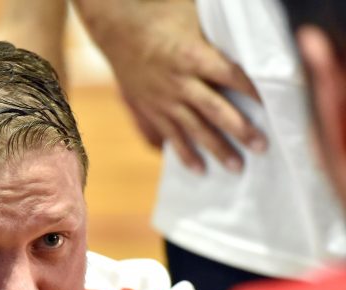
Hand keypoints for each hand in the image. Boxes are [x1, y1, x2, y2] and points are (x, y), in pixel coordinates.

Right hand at [85, 0, 267, 171]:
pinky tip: (200, 169)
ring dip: (217, 149)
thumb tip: (251, 39)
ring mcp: (163, 99)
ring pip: (194, 129)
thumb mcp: (192, 17)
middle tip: (262, 147)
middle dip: (240, 130)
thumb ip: (218, 35)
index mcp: (192, 56)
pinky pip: (170, 135)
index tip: (273, 107)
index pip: (231, 76)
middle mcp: (178, 82)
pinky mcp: (151, 109)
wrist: (117, 31)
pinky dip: (185, 153)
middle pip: (215, 110)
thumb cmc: (160, 18)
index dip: (253, 91)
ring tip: (237, 167)